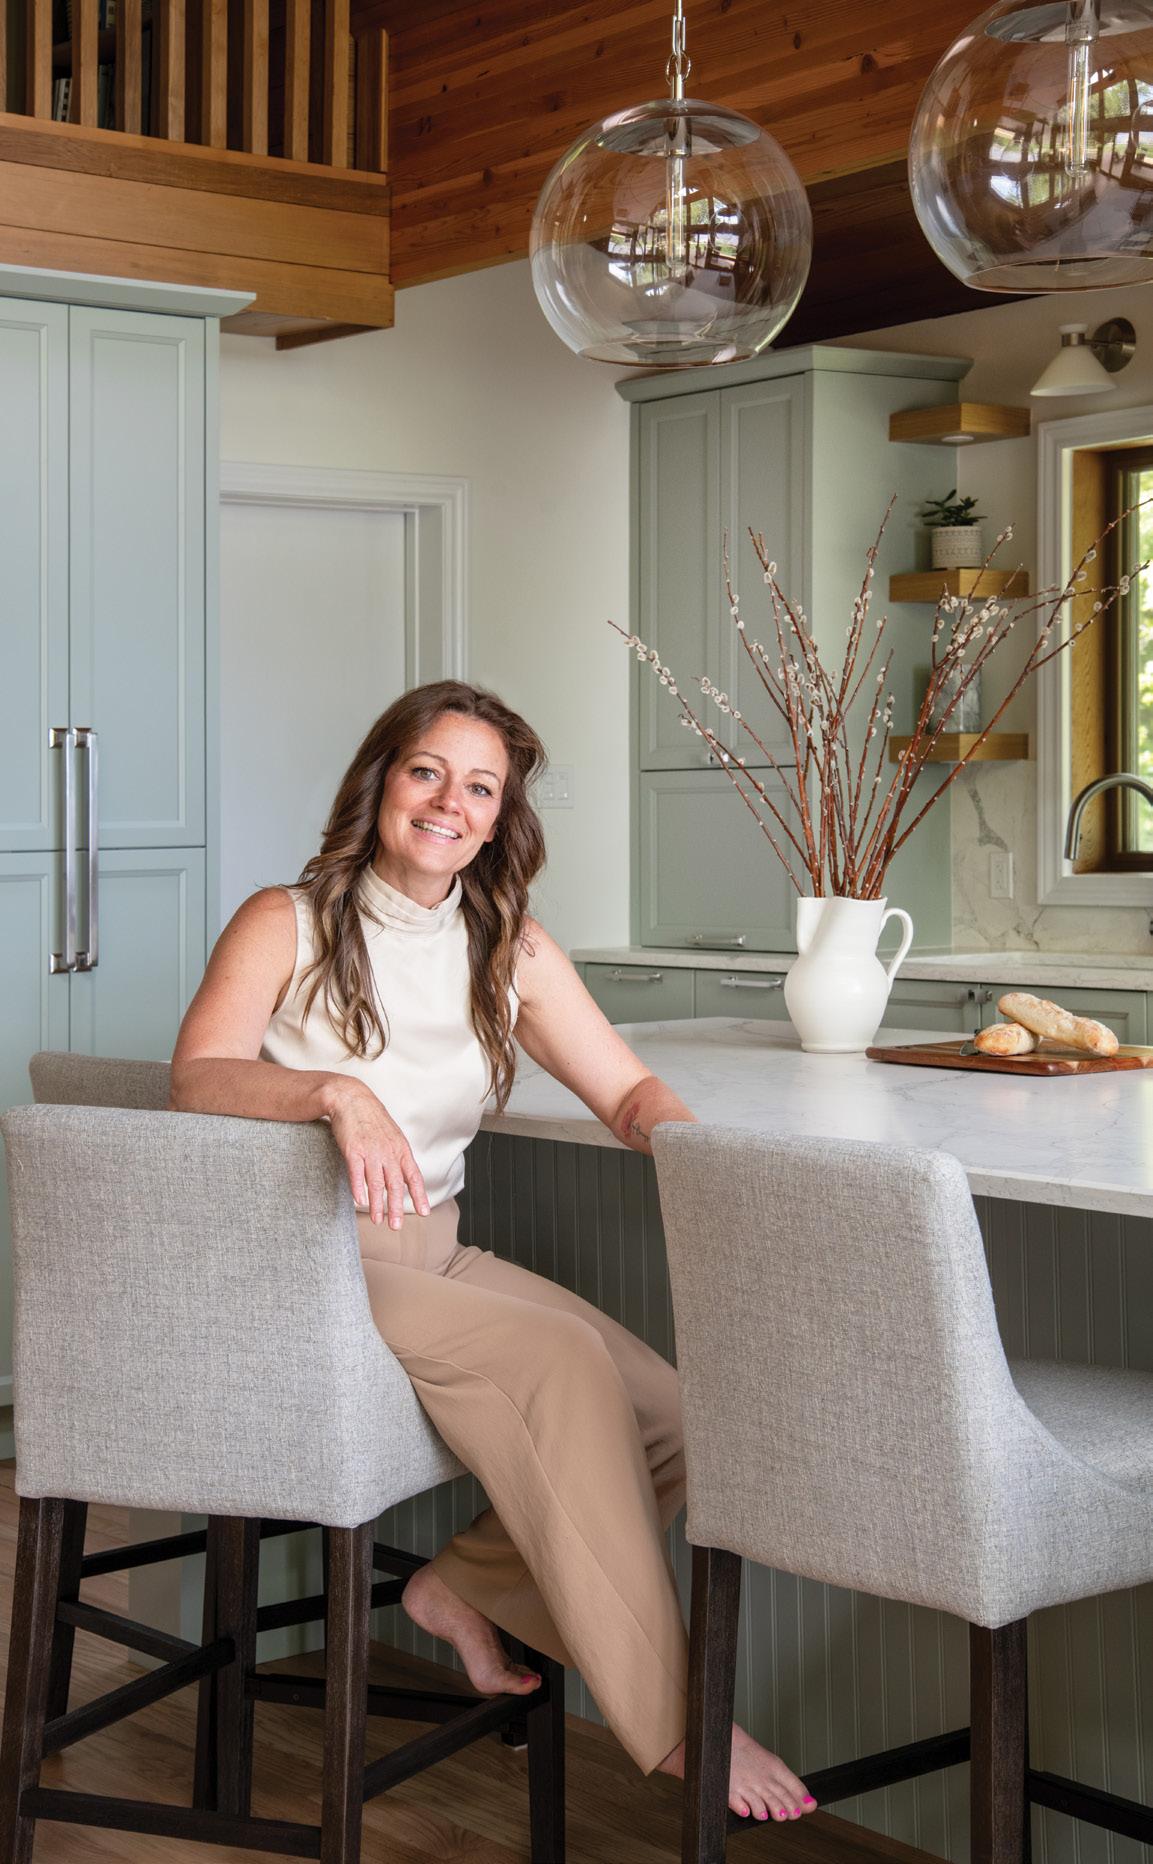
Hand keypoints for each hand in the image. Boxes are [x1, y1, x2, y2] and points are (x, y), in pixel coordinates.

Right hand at [325, 1079, 429, 1228]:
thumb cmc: (372, 1120)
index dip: (420, 1195)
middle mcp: (388, 1152)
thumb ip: (398, 1157)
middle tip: (396, 1226)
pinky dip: (359, 1188)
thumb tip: (404, 1178)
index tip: (424, 1212)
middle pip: (395, 1184)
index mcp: (401, 1149)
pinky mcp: (353, 1149)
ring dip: (378, 1204)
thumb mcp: (393, 1137)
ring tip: (378, 1221)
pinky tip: (360, 1201)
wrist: (352, 1099)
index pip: (413, 1176)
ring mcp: (371, 1151)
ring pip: (376, 1182)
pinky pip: (357, 1172)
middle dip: (396, 1208)